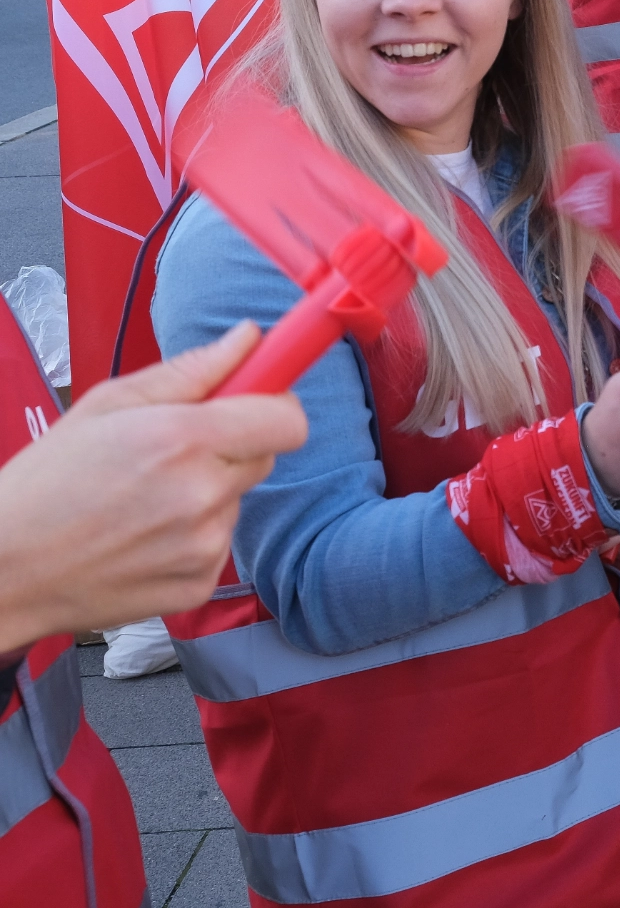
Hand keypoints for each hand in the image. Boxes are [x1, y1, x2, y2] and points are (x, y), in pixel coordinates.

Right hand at [0, 322, 307, 649]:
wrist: (4, 569)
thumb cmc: (45, 484)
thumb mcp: (108, 405)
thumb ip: (191, 370)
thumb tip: (248, 339)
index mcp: (183, 440)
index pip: (287, 419)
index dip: (275, 404)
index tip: (257, 399)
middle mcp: (202, 495)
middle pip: (266, 455)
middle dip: (233, 443)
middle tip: (174, 448)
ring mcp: (203, 546)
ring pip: (238, 498)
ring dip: (208, 490)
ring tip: (143, 497)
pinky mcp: (199, 584)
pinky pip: (220, 543)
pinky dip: (193, 534)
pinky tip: (143, 533)